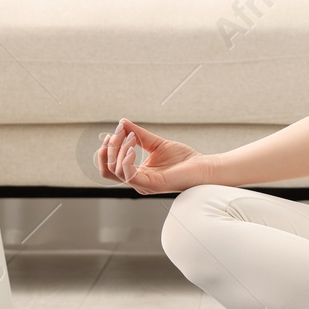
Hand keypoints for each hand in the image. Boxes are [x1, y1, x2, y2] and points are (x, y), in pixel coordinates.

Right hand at [96, 118, 211, 194]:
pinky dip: (126, 159)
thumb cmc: (182, 158)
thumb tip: (122, 123)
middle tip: (119, 132)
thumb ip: (138, 135)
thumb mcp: (155, 143)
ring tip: (131, 137)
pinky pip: (129, 175)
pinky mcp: (151, 185)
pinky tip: (133, 148)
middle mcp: (137, 181)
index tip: (113, 131)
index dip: (107, 149)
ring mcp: (143, 184)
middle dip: (109, 148)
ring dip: (118, 150)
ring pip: (115, 171)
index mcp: (136, 173)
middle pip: (107, 169)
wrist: (201, 166)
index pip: (110, 166)